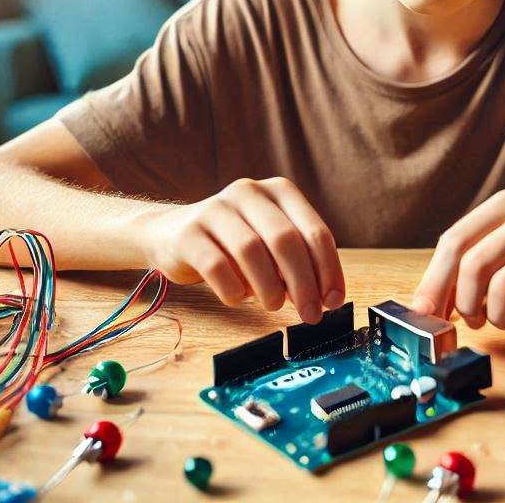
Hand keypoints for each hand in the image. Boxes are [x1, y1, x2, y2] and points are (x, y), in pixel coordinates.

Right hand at [137, 177, 343, 321]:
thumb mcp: (271, 244)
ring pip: (252, 250)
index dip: (328, 269)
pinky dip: (234, 290)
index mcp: (279, 191)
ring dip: (269, 288)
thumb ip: (298, 263)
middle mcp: (250, 192)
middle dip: (303, 283)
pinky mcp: (189, 233)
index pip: (315, 231)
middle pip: (286, 240)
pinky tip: (239, 297)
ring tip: (273, 304)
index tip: (333, 301)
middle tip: (310, 314)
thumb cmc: (234, 243)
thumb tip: (324, 297)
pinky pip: (217, 266)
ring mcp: (216, 209)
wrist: (171, 233)